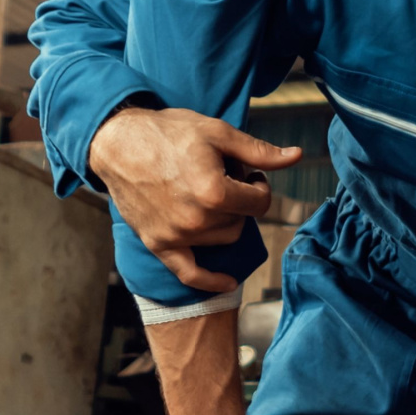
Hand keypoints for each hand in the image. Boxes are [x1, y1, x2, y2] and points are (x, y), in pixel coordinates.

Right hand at [89, 106, 301, 290]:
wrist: (119, 143)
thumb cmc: (170, 132)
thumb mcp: (219, 133)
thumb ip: (260, 152)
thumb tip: (296, 156)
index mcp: (214, 193)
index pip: (261, 202)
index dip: (260, 185)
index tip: (249, 173)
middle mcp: (196, 220)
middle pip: (242, 220)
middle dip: (241, 200)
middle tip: (224, 177)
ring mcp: (175, 236)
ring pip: (224, 239)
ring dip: (225, 220)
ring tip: (208, 194)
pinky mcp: (158, 244)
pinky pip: (189, 274)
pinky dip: (210, 281)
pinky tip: (229, 282)